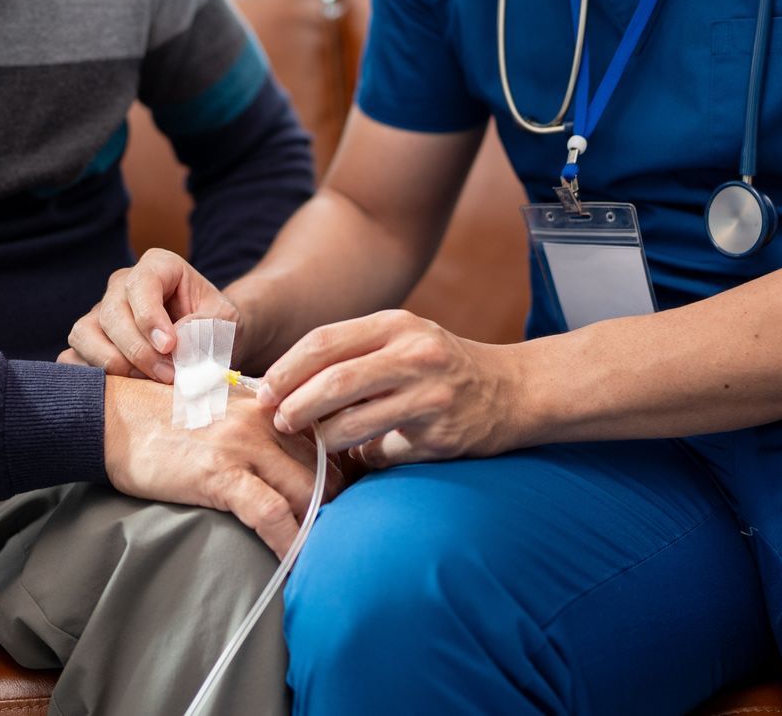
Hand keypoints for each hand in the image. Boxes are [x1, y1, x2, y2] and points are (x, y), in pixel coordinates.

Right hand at [62, 249, 235, 383]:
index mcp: (158, 267)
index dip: (149, 316)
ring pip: (84, 333)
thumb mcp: (225, 321)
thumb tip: (176, 345)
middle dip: (137, 350)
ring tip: (145, 382)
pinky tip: (120, 388)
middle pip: (112, 313)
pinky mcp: (90, 342)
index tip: (169, 346)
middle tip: (166, 375)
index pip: (141, 283)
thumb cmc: (216, 326)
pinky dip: (91, 375)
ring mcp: (101, 313)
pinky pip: (72, 357)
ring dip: (112, 363)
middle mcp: (122, 286)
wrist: (209, 343)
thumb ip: (205, 326)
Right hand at [102, 373, 341, 554]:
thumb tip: (293, 460)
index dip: (345, 474)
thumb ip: (261, 428)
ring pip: (308, 491)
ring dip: (320, 527)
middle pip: (328, 469)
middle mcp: (266, 419)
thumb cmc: (165, 419)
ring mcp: (244, 446)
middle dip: (338, 506)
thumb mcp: (224, 411)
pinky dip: (289, 541)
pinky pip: (271, 514)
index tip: (351, 503)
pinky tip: (294, 562)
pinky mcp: (220, 474)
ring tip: (327, 557)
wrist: (112, 417)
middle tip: (341, 537)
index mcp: (271, 403)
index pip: (329, 439)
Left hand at [258, 309, 520, 470]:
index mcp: (396, 324)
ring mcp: (430, 394)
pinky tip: (360, 456)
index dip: (287, 368)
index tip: (265, 391)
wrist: (515, 390)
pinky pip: (383, 451)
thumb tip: (287, 384)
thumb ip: (356, 354)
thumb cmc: (444, 366)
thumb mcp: (405, 340)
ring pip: (353, 422)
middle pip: (334, 381)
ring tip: (314, 441)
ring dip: (323, 438)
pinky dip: (363, 456)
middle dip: (295, 405)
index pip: (324, 341)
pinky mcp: (440, 434)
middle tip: (279, 421)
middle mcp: (414, 353)